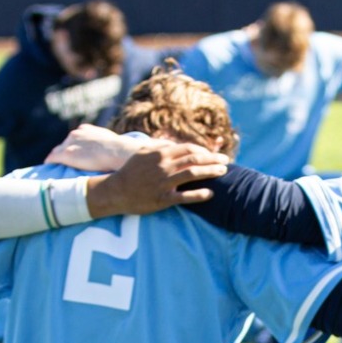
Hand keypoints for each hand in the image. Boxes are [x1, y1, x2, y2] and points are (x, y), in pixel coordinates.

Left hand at [46, 124, 148, 172]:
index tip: (75, 156)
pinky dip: (50, 163)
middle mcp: (76, 133)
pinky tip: (48, 169)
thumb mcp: (113, 143)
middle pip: (64, 145)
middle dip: (64, 154)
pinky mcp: (67, 154)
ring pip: (57, 152)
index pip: (74, 138)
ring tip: (55, 169)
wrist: (119, 152)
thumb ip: (107, 146)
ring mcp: (70, 144)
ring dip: (56, 159)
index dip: (74, 148)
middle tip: (64, 166)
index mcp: (86, 129)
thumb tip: (116, 154)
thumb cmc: (121, 151)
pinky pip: (52, 158)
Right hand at [86, 144, 224, 218]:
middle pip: (195, 159)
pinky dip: (200, 195)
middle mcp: (164, 166)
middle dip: (213, 159)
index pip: (188, 148)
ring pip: (193, 174)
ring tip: (222, 173)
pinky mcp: (163, 199)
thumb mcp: (143, 153)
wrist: (116, 191)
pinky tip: (211, 193)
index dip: (204, 150)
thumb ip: (159, 146)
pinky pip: (185, 197)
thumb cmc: (130, 171)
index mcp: (160, 154)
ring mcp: (164, 182)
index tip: (213, 154)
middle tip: (226, 162)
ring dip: (211, 172)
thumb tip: (174, 143)